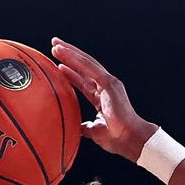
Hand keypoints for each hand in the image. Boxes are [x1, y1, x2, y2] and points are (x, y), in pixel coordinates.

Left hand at [51, 37, 156, 160]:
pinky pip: (88, 67)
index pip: (84, 81)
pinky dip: (75, 59)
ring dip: (70, 53)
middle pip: (84, 67)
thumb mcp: (95, 130)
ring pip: (85, 63)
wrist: (129, 139)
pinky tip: (63, 52)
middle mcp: (106, 86)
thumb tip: (75, 129)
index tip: (59, 64)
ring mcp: (108, 83)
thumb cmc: (117, 137)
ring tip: (56, 45)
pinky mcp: (108, 83)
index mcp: (103, 97)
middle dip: (69, 56)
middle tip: (55, 46)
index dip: (71, 72)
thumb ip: (85, 127)